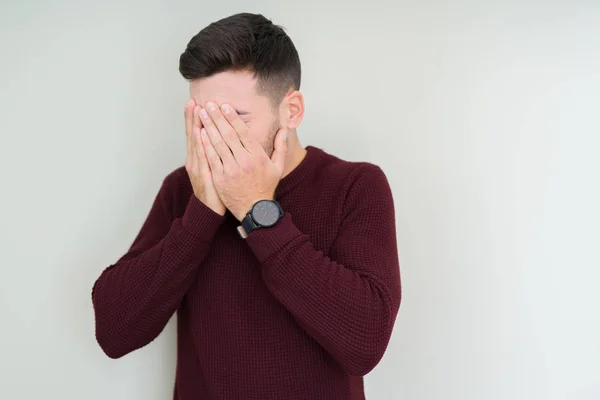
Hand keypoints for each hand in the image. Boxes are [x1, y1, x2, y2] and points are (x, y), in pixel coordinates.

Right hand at [184, 99, 225, 215]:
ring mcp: (197, 167)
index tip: (196, 102)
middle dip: (192, 118)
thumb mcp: (214, 168)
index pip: (196, 134)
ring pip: (195, 143)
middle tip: (192, 101)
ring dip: (194, 125)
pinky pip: (201, 157)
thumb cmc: (215, 189)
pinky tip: (198, 133)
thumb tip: (220, 138)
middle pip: (192, 135)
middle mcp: (194, 160)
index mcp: (198, 157)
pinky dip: (199, 144)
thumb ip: (215, 153)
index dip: (194, 119)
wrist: (211, 210)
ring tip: (195, 111)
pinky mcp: (203, 175)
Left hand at [198, 101, 287, 220]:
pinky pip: (211, 158)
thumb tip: (284, 129)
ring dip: (208, 127)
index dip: (232, 118)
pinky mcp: (220, 178)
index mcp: (257, 156)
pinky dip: (205, 144)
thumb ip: (280, 147)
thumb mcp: (277, 167)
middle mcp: (244, 161)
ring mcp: (231, 170)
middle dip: (217, 117)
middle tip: (209, 104)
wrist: (254, 210)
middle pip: (228, 134)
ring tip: (202, 114)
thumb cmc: (265, 187)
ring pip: (218, 144)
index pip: (243, 132)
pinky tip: (199, 133)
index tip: (224, 106)